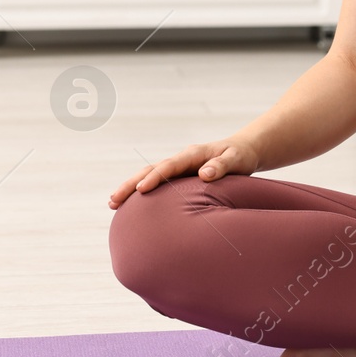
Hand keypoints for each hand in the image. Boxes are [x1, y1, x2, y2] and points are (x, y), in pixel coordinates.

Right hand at [107, 138, 260, 209]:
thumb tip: (204, 175)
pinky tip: (130, 206)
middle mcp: (181, 159)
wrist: (242, 151)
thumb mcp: (237, 159)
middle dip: (130, 184)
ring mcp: (178, 168)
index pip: (169, 166)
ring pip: (149, 175)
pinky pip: (157, 183)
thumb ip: (222, 165)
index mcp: (193, 154)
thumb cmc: (241, 156)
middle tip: (113, 200)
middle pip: (151, 169)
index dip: (154, 178)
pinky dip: (142, 191)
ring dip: (131, 187)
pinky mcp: (179, 177)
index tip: (140, 190)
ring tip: (112, 203)